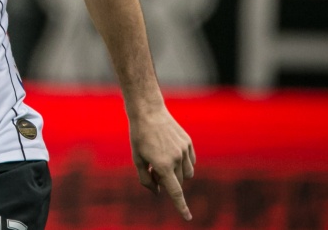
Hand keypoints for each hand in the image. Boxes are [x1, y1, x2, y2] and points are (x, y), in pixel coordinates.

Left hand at [129, 106, 195, 220]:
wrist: (148, 111)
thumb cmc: (139, 136)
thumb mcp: (137, 159)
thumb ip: (146, 179)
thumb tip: (158, 192)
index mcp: (162, 164)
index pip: (175, 191)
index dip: (181, 206)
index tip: (188, 217)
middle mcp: (176, 158)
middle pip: (177, 181)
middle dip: (166, 180)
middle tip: (153, 167)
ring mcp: (184, 150)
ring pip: (187, 174)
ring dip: (178, 174)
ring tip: (163, 160)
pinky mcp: (188, 143)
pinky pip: (191, 162)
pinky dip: (183, 163)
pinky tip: (172, 153)